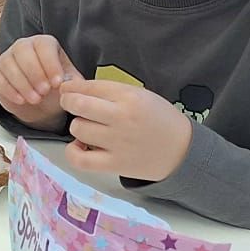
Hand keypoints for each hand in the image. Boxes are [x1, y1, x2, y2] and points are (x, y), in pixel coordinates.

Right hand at [0, 35, 79, 130]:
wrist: (42, 105)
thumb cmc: (56, 89)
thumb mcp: (70, 84)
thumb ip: (73, 82)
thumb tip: (72, 84)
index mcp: (44, 43)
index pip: (43, 46)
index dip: (50, 64)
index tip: (57, 83)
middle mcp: (23, 46)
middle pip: (23, 51)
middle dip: (34, 73)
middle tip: (44, 92)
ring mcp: (7, 58)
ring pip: (8, 64)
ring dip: (22, 84)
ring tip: (35, 99)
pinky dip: (8, 90)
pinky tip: (21, 100)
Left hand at [58, 78, 192, 182]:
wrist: (182, 150)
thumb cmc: (158, 119)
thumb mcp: (140, 95)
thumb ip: (111, 91)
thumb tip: (73, 89)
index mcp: (130, 96)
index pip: (90, 86)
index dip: (72, 87)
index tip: (67, 90)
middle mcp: (122, 117)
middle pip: (78, 105)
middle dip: (68, 102)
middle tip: (71, 105)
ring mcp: (118, 142)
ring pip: (78, 128)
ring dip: (77, 126)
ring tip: (87, 127)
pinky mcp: (115, 164)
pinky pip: (80, 159)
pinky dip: (73, 152)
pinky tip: (80, 146)